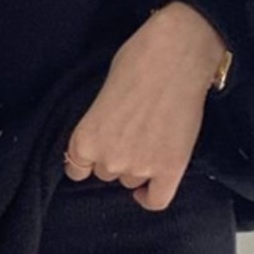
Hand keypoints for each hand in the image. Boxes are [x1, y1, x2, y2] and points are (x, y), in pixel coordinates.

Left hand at [62, 1, 226, 210]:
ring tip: (149, 139)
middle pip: (106, 173)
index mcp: (84, 139)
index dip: (86, 160)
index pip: (76, 169)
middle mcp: (109, 159)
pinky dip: (151, 197)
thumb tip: (106, 133)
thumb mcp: (102, 92)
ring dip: (137, 167)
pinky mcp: (172, 168)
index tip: (95, 151)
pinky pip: (157, 199)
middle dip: (115, 155)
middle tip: (130, 132)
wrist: (178, 54)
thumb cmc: (136, 61)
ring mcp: (141, 167)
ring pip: (131, 181)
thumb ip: (98, 122)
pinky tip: (151, 187)